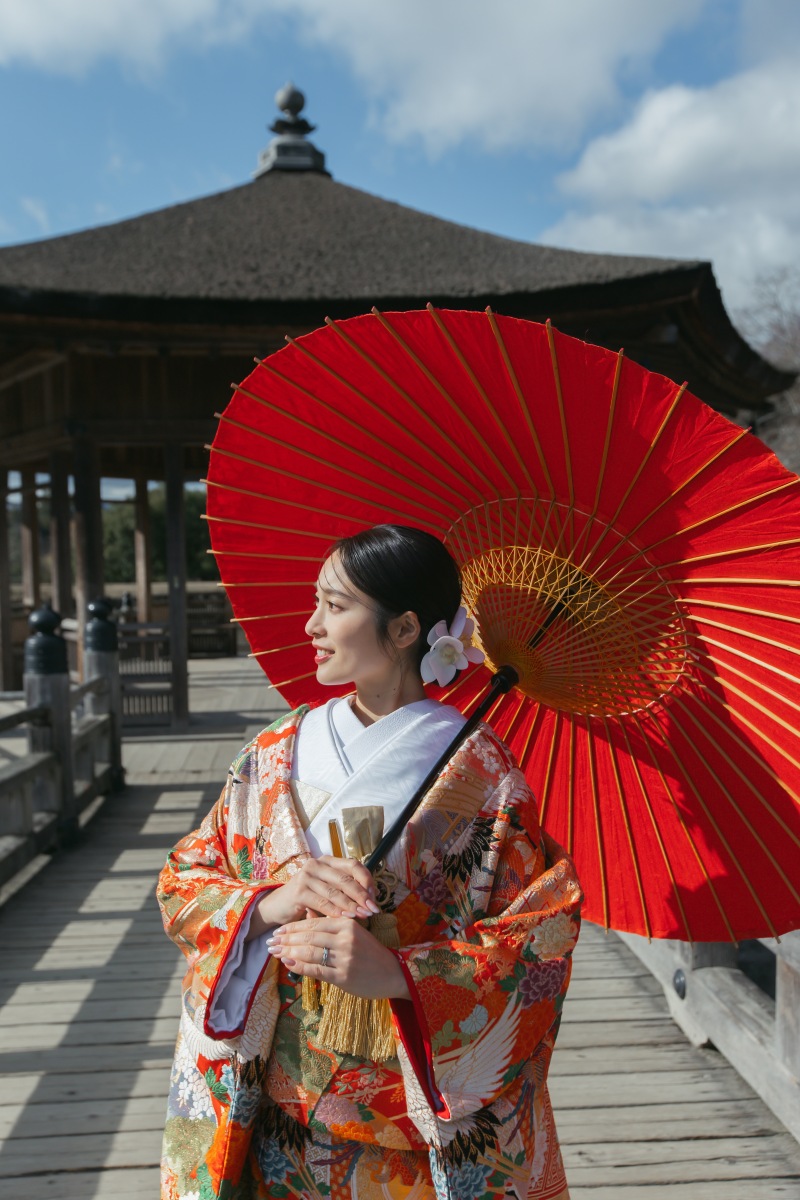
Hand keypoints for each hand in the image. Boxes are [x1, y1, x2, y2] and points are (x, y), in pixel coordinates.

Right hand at [247, 857, 378, 939]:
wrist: (278, 907)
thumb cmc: (307, 899)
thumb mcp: (327, 890)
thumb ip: (345, 889)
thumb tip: (373, 896)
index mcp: (327, 861)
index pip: (353, 865)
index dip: (366, 879)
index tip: (375, 896)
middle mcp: (316, 864)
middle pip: (346, 879)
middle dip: (362, 895)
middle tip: (373, 909)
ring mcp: (306, 876)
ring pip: (335, 892)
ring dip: (351, 906)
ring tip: (363, 916)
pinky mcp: (298, 891)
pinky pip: (322, 902)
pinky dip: (335, 912)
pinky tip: (345, 919)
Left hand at [267, 916, 410, 1000]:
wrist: (393, 973)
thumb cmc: (370, 952)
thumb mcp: (353, 932)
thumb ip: (329, 923)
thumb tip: (306, 913)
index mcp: (347, 924)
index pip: (313, 924)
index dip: (292, 927)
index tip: (278, 931)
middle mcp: (345, 938)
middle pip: (308, 937)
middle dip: (286, 940)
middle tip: (270, 942)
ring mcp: (344, 957)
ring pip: (309, 952)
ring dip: (289, 953)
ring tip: (276, 953)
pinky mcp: (344, 976)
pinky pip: (316, 970)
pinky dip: (300, 966)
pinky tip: (289, 964)